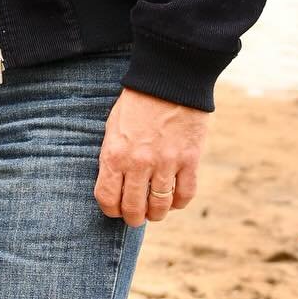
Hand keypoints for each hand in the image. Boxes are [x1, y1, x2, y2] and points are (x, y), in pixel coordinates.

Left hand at [94, 87, 208, 226]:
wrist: (169, 80)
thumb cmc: (136, 104)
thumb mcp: (113, 128)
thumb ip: (113, 158)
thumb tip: (114, 186)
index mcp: (115, 154)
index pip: (107, 199)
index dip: (110, 210)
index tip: (115, 210)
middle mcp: (139, 163)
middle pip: (134, 209)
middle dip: (133, 218)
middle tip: (136, 217)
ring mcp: (166, 163)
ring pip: (160, 206)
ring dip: (156, 214)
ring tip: (155, 211)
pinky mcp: (190, 159)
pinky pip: (185, 194)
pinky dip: (179, 202)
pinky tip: (174, 199)